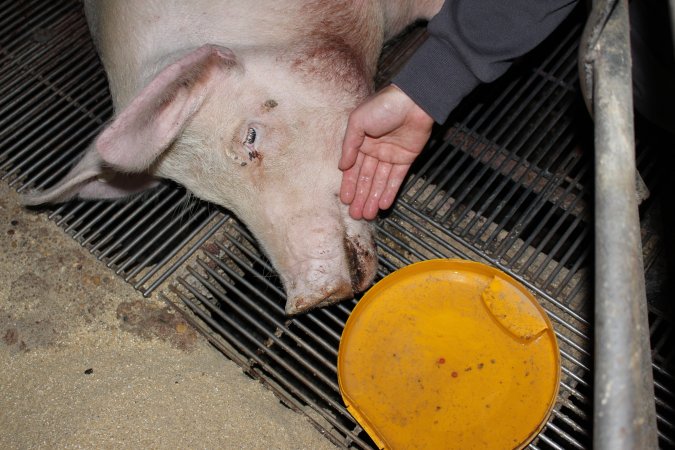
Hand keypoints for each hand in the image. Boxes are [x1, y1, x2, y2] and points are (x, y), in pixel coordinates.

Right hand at [339, 84, 433, 219]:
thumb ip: (349, 145)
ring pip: (380, 181)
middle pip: (366, 178)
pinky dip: (390, 191)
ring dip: (373, 198)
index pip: (353, 168)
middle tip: (356, 215)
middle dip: (361, 197)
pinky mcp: (406, 158)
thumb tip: (341, 166)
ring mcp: (390, 155)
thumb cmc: (383, 106)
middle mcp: (374, 150)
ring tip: (368, 215)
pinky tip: (383, 204)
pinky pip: (396, 178)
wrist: (414, 101)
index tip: (345, 201)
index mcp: (361, 141)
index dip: (349, 185)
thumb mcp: (358, 122)